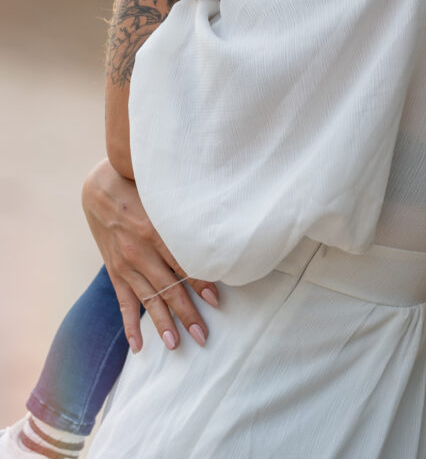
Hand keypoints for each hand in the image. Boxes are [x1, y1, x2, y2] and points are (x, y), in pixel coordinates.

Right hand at [82, 159, 219, 353]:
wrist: (100, 189)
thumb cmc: (140, 189)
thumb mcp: (164, 199)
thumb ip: (184, 217)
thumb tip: (213, 232)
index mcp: (155, 230)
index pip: (182, 264)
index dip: (200, 283)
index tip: (216, 300)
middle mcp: (139, 251)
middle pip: (167, 288)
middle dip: (186, 314)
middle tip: (203, 336)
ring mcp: (125, 264)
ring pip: (148, 299)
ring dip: (162, 324)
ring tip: (175, 345)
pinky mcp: (114, 271)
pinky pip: (124, 302)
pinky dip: (130, 324)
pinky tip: (138, 346)